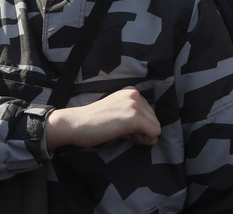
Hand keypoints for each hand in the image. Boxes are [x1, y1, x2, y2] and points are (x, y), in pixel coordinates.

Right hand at [46, 87, 160, 149]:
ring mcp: (135, 104)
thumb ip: (138, 124)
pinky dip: (144, 139)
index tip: (120, 126)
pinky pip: (154, 132)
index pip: (149, 114)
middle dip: (141, 131)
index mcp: (131, 92)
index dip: (138, 126)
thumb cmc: (95, 123)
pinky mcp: (134, 116)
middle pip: (155, 120)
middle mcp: (135, 94)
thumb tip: (156, 137)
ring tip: (119, 131)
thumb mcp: (119, 117)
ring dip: (141, 136)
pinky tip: (125, 135)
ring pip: (155, 127)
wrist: (76, 124)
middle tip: (119, 130)